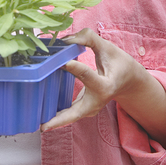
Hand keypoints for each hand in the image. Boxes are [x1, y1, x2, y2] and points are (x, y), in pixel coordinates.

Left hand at [41, 28, 165, 147]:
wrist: (128, 80)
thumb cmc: (118, 63)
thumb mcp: (107, 47)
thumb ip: (88, 38)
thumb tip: (66, 39)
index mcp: (106, 85)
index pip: (87, 76)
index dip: (74, 68)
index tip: (62, 62)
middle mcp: (97, 101)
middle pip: (75, 113)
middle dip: (58, 120)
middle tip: (42, 126)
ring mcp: (90, 108)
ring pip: (70, 117)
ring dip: (54, 121)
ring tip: (37, 123)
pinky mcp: (84, 109)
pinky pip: (69, 114)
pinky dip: (56, 116)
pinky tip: (42, 115)